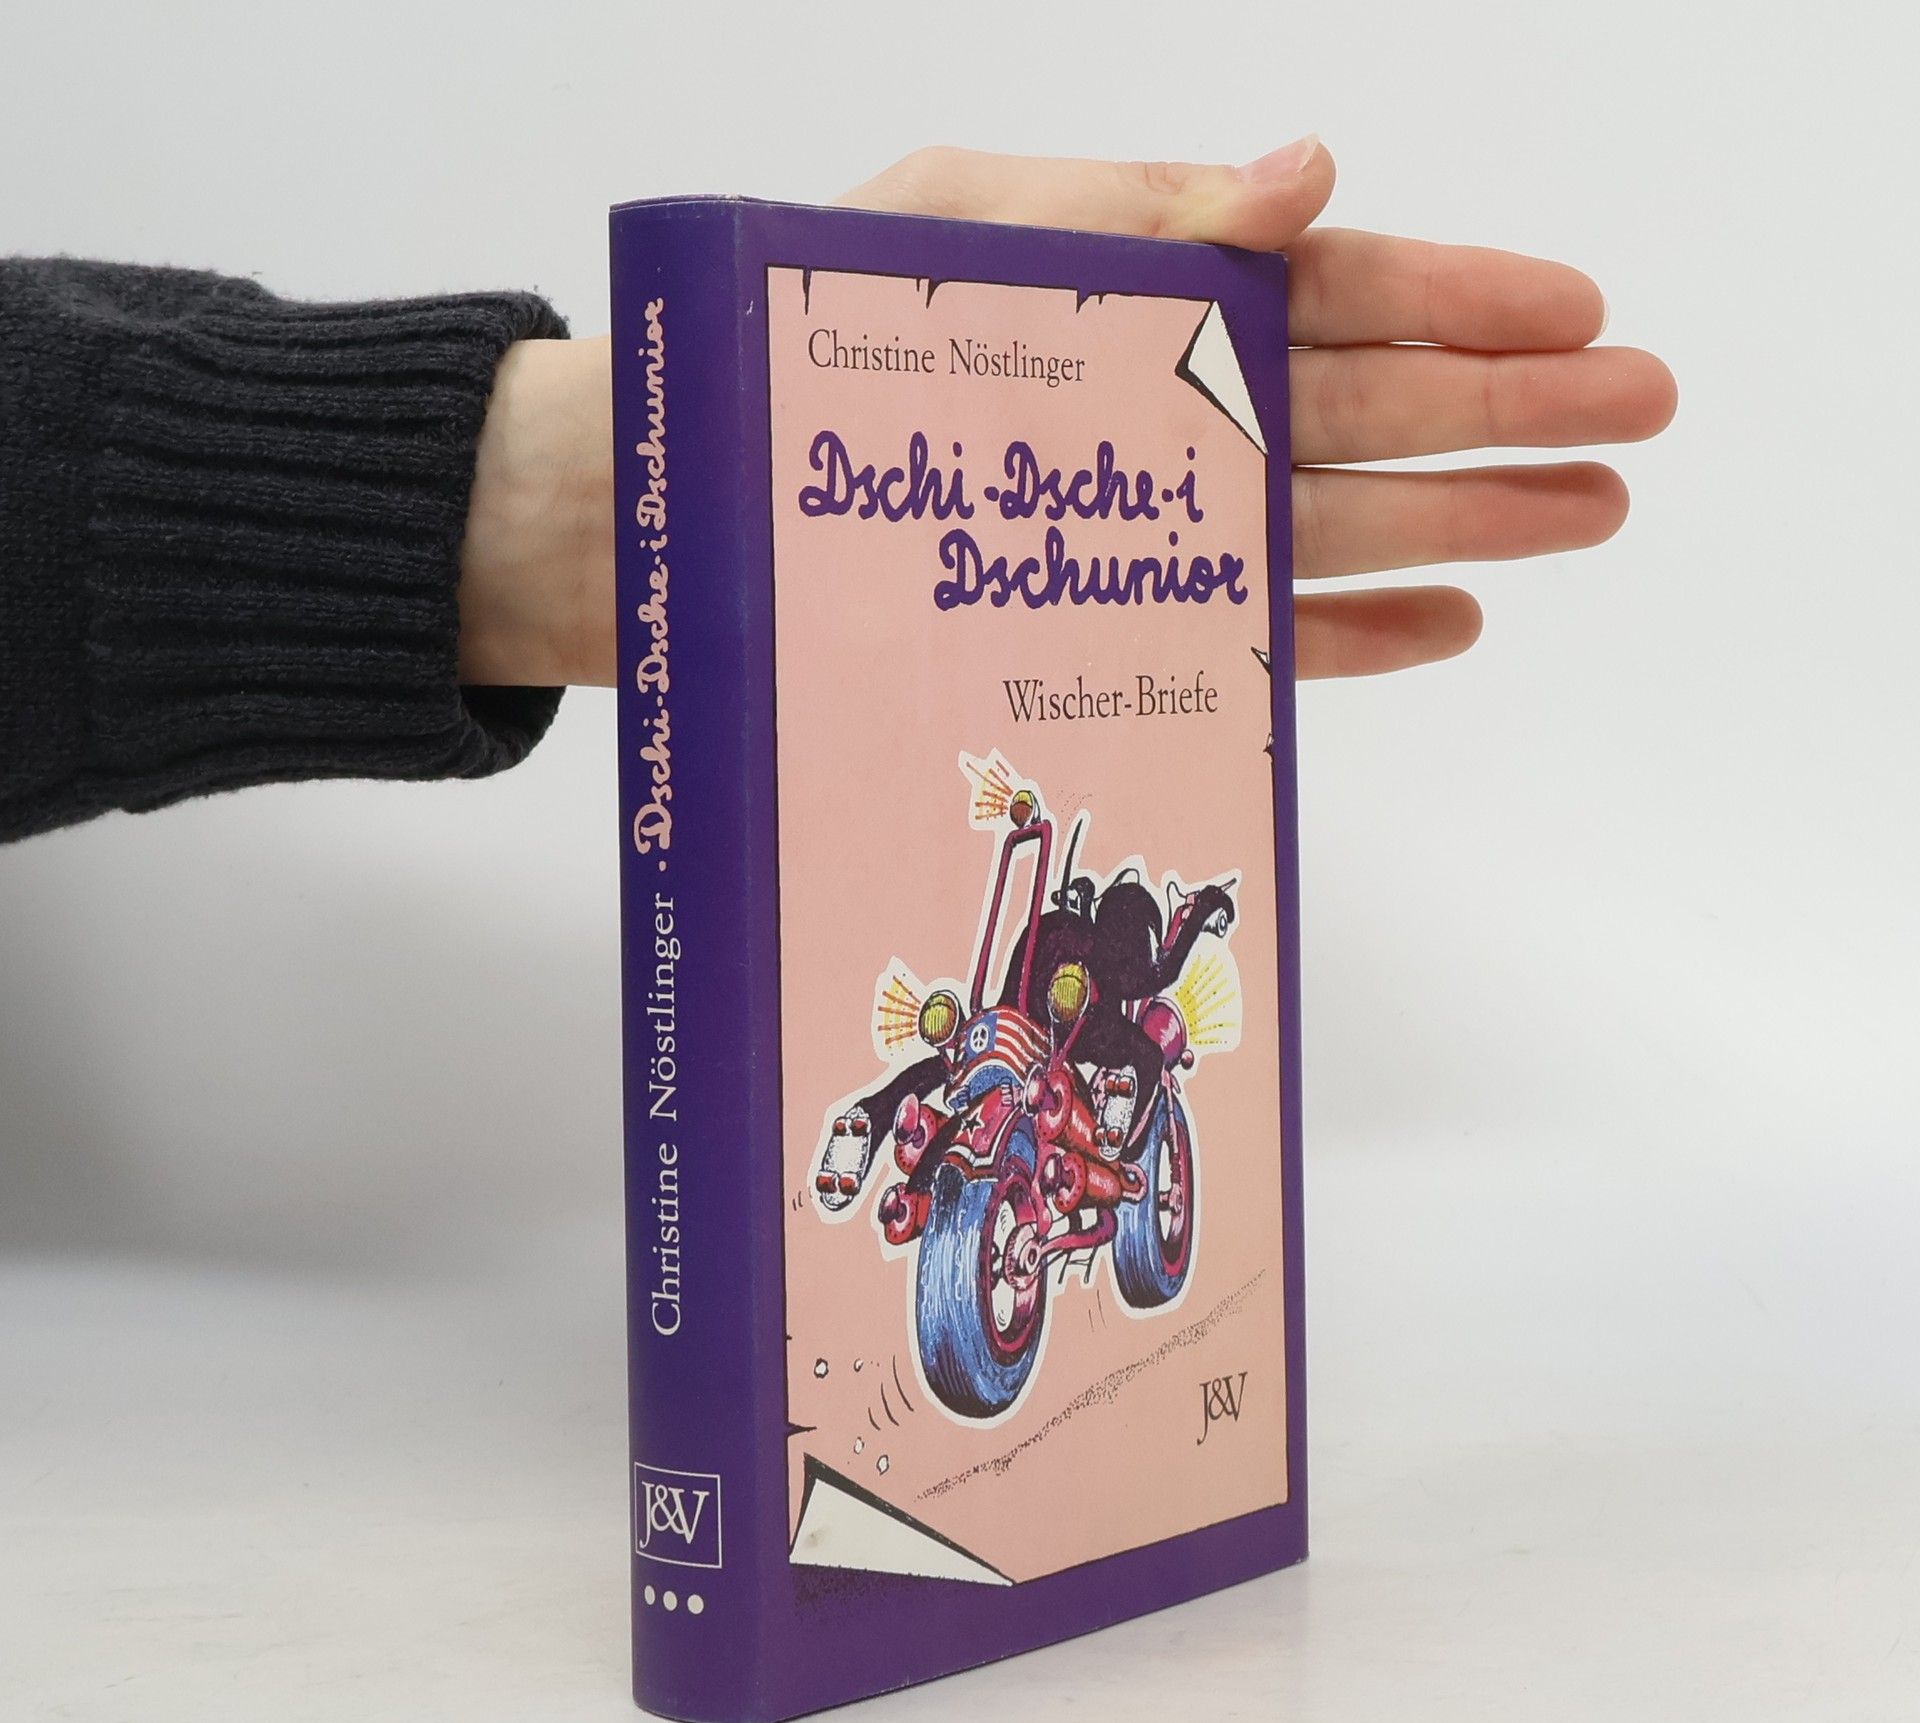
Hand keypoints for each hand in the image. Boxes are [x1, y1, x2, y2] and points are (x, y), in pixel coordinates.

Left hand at [841, 141, 1676, 677]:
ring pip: (1346, 520)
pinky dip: (1355, 632)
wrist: (712, 498)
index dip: (1464, 296)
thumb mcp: (965, 232)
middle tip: (1644, 407)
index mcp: (1149, 296)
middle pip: (1376, 406)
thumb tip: (1309, 170)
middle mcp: (1173, 414)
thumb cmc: (820, 344)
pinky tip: (1450, 623)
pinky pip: (1261, 632)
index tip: (1580, 306)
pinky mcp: (1126, 627)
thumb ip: (1135, 214)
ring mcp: (1160, 527)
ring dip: (1471, 517)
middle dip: (1513, 404)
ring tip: (1592, 510)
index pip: (1341, 289)